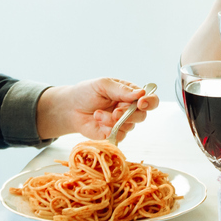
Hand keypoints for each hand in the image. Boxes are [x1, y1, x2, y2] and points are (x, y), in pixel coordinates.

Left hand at [36, 78, 160, 141]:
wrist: (71, 108)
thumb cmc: (87, 92)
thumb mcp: (103, 85)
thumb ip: (122, 90)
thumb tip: (141, 93)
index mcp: (131, 94)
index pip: (150, 99)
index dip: (150, 102)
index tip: (141, 102)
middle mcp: (130, 109)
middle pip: (142, 115)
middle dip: (129, 114)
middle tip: (115, 112)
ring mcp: (123, 123)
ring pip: (129, 126)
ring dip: (113, 121)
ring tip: (98, 114)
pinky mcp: (114, 134)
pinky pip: (119, 135)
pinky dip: (108, 129)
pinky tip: (98, 122)